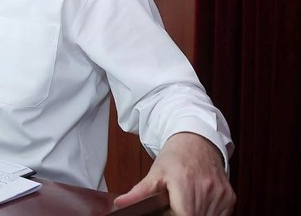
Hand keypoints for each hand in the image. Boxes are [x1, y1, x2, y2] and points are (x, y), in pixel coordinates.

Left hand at [114, 132, 234, 215]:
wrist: (197, 141)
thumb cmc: (176, 156)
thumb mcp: (155, 172)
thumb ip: (139, 192)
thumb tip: (120, 204)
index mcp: (185, 183)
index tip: (169, 211)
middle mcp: (206, 189)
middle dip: (182, 214)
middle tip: (174, 205)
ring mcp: (220, 194)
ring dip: (195, 214)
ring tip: (185, 202)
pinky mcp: (230, 197)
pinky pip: (220, 215)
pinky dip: (208, 213)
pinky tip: (199, 201)